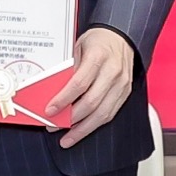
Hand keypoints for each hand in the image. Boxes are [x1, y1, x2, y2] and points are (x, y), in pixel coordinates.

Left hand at [55, 26, 140, 147]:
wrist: (122, 36)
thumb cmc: (97, 40)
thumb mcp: (78, 46)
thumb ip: (69, 67)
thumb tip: (52, 91)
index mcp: (98, 57)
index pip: (79, 83)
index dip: (63, 99)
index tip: (49, 110)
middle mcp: (113, 72)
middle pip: (91, 102)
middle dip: (70, 119)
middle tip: (53, 126)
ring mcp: (122, 84)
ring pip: (102, 113)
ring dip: (82, 129)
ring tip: (66, 138)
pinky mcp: (125, 93)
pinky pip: (110, 113)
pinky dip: (94, 125)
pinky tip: (82, 130)